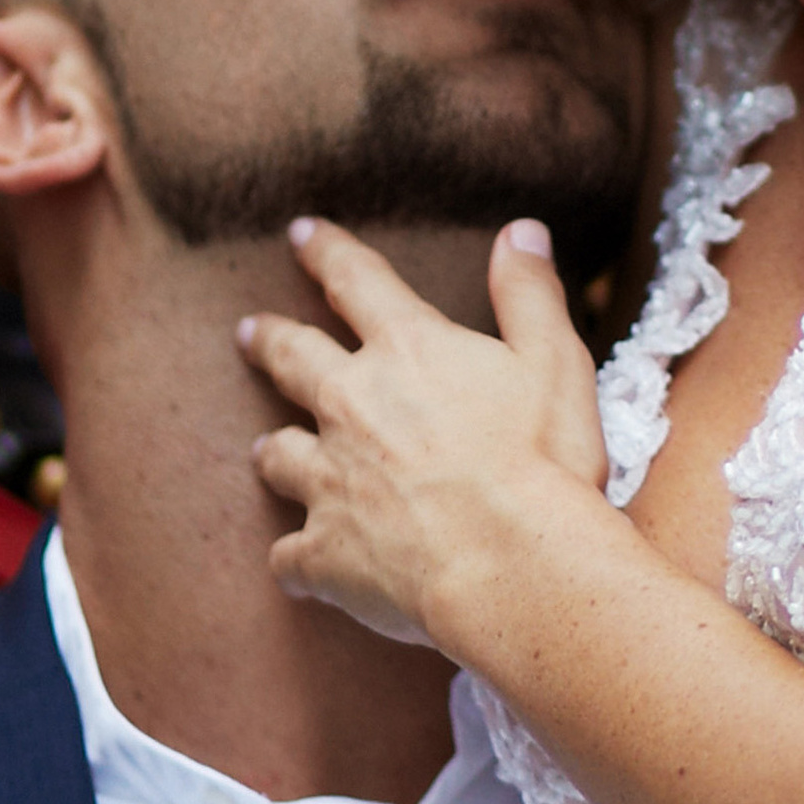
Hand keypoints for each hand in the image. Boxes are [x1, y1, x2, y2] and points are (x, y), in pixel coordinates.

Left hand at [240, 218, 608, 645]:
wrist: (511, 565)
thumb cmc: (543, 464)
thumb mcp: (555, 362)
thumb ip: (529, 295)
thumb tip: (521, 232)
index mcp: (408, 351)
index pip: (356, 281)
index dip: (326, 252)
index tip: (300, 233)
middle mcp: (352, 404)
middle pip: (292, 358)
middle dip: (269, 341)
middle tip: (248, 331)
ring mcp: (330, 479)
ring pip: (280, 455)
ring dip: (274, 450)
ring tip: (265, 450)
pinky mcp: (325, 551)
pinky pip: (290, 556)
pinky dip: (294, 561)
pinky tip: (297, 571)